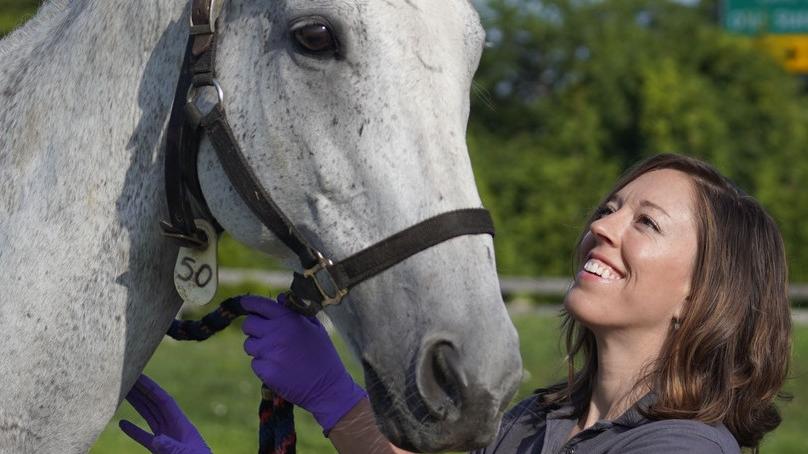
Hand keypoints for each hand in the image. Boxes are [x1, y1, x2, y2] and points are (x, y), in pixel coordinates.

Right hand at [119, 374, 211, 453]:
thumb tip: (156, 439)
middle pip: (155, 405)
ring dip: (137, 406)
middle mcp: (174, 427)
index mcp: (182, 424)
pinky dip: (134, 430)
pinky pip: (145, 437)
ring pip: (149, 417)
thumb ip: (172, 447)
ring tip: (122, 395)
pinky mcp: (161, 450)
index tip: (139, 376)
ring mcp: (167, 437)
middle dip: (142, 392)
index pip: (164, 401)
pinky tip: (122, 423)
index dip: (151, 388)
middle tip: (127, 379)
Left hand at [241, 294, 366, 432]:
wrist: (328, 387)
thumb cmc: (323, 355)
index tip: (244, 304)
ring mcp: (270, 353)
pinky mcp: (266, 371)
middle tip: (267, 337)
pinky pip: (255, 363)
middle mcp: (276, 333)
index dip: (248, 303)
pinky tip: (280, 368)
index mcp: (289, 319)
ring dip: (258, 348)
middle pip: (248, 324)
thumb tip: (279, 298)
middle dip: (254, 329)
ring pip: (249, 345)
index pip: (259, 304)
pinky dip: (264, 366)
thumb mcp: (316, 327)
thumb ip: (296, 310)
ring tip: (278, 355)